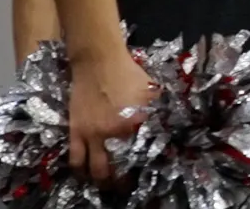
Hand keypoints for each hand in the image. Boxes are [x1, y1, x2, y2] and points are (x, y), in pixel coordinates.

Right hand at [66, 48, 153, 184]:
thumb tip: (174, 125)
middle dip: (121, 183)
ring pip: (95, 169)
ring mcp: (92, 135)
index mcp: (136, 125)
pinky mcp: (76, 131)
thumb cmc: (129, 74)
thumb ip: (161, 111)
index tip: (146, 176)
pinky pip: (75, 158)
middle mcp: (114, 135)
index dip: (143, 169)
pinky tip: (83, 174)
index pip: (141, 156)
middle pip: (116, 170)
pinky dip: (79, 170)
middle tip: (124, 187)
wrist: (99, 62)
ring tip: (106, 185)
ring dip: (100, 181)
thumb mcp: (153, 92)